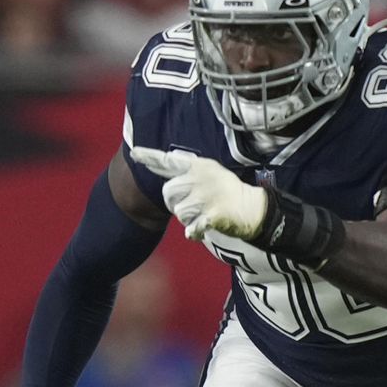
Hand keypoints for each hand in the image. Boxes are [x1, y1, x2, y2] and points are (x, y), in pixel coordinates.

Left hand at [131, 147, 266, 240]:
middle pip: (168, 193)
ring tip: (203, 214)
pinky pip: (190, 229)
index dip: (150, 157)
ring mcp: (206, 196)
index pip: (168, 161)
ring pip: (178, 212)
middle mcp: (200, 178)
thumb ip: (187, 170)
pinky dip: (194, 233)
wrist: (252, 208)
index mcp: (198, 166)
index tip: (134, 153)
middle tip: (192, 205)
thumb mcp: (209, 172)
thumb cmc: (227, 191)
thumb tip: (164, 166)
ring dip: (187, 218)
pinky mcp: (212, 214)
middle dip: (175, 203)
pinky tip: (202, 229)